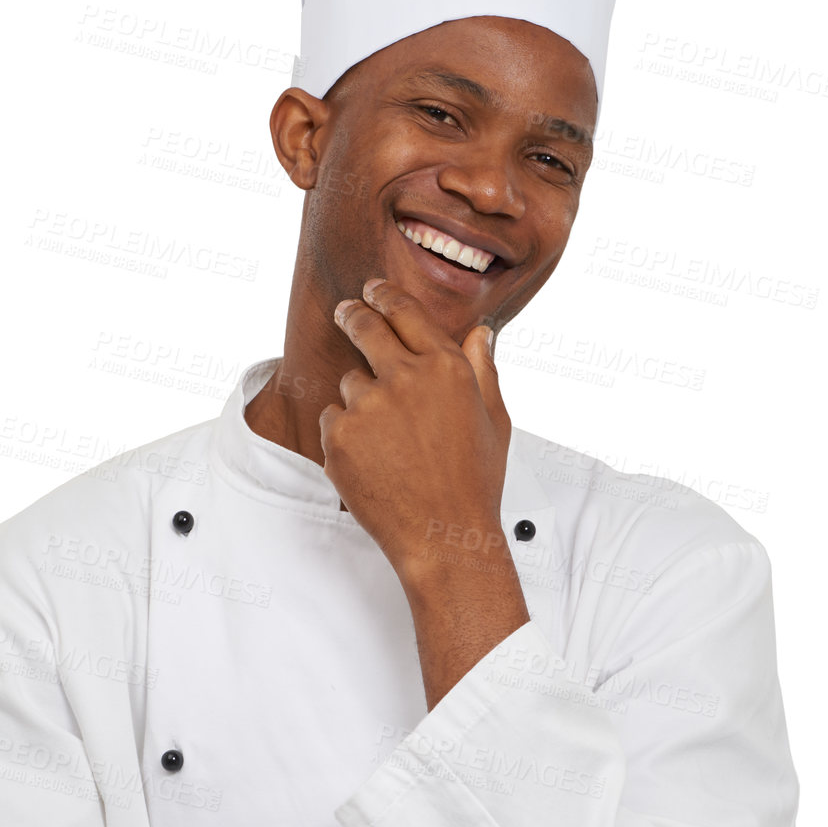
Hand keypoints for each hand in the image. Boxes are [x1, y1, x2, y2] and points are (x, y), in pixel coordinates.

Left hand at [321, 279, 508, 582]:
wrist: (442, 536)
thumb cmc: (474, 483)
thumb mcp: (494, 421)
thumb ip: (483, 370)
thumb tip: (479, 333)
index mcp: (446, 368)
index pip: (406, 314)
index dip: (385, 296)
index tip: (373, 290)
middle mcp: (405, 378)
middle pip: (365, 327)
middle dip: (353, 315)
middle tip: (346, 312)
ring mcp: (367, 405)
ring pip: (349, 383)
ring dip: (360, 400)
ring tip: (389, 441)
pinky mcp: (339, 435)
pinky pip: (333, 419)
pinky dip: (345, 434)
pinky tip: (373, 461)